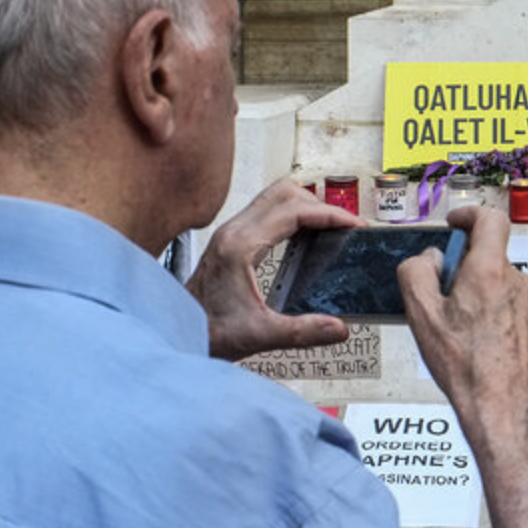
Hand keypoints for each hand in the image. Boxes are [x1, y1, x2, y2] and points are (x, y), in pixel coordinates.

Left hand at [187, 177, 365, 360]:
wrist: (175, 332)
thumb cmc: (206, 331)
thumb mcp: (259, 336)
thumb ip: (302, 332)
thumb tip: (339, 328)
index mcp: (240, 246)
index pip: (293, 210)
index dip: (329, 214)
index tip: (353, 225)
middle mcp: (233, 232)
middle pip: (285, 192)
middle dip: (320, 205)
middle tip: (343, 227)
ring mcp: (231, 233)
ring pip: (275, 196)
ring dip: (305, 206)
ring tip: (329, 229)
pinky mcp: (232, 240)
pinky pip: (268, 212)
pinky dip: (292, 216)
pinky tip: (305, 239)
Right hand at [398, 206, 527, 424]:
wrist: (504, 410)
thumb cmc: (465, 367)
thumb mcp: (421, 315)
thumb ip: (416, 272)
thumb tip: (429, 259)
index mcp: (488, 271)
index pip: (488, 218)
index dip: (468, 215)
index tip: (455, 224)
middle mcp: (517, 283)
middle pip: (489, 259)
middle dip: (465, 271)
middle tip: (444, 301)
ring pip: (502, 287)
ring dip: (482, 299)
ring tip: (464, 335)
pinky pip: (515, 311)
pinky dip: (498, 320)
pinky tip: (484, 348)